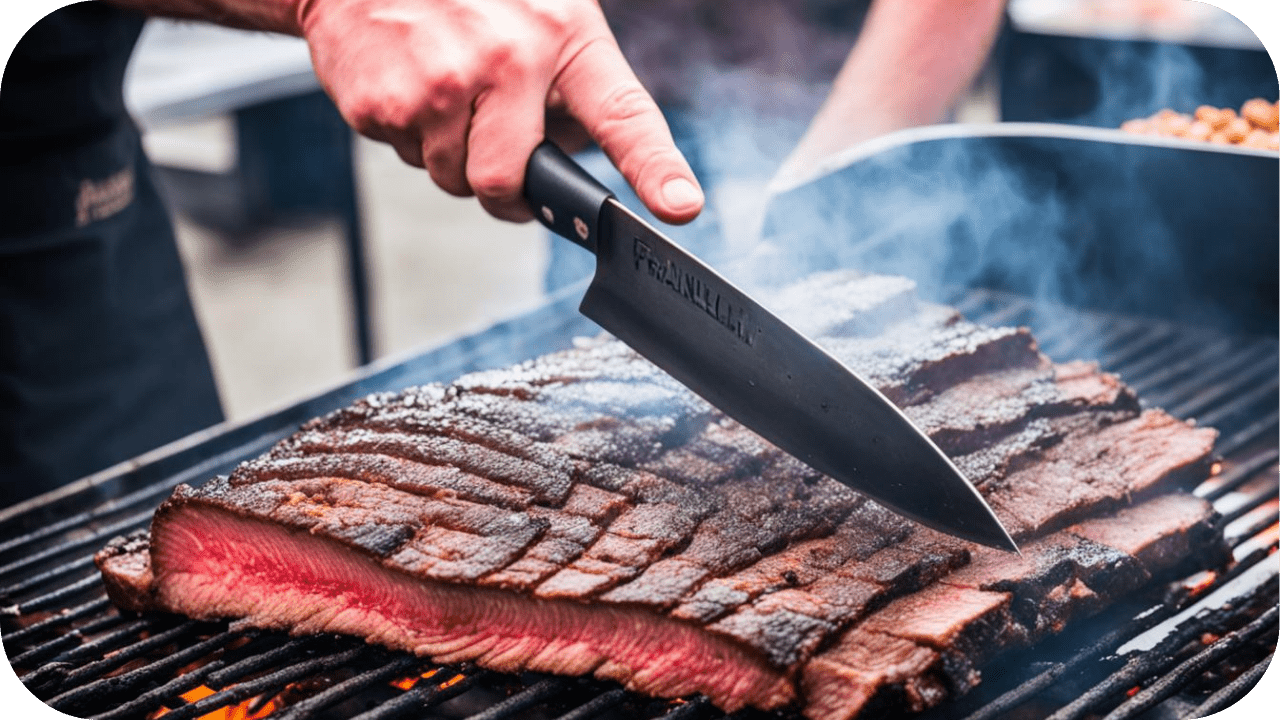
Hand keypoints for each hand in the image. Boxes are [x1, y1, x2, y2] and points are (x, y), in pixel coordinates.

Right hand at [296, 0, 703, 222]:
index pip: (620, 114)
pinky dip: (406, 133)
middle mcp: (506, 60)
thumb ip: (567, 82)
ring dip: (449, 151)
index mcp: (559, 36)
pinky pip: (405, 155)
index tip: (680, 208)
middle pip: (507, 182)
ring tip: (442, 87)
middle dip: (502, 188)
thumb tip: (569, 152)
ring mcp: (439, 85)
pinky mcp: (382, 103)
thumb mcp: (539, 13)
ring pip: (453, 176)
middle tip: (496, 155)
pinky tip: (407, 80)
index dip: (655, 169)